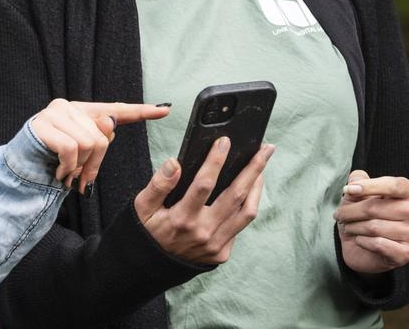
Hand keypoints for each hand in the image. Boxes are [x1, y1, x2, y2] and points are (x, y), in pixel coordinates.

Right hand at [29, 99, 169, 193]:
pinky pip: (71, 149)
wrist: (21, 170)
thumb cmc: (53, 162)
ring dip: (79, 167)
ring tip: (67, 174)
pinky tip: (59, 171)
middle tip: (81, 178)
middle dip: (94, 164)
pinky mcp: (42, 124)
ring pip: (88, 143)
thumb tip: (109, 126)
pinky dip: (68, 166)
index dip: (141, 111)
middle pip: (102, 136)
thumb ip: (98, 140)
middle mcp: (69, 107)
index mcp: (83, 112)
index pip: (116, 110)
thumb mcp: (82, 154)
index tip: (165, 110)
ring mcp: (54, 113)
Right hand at [131, 138, 274, 263]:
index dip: (216, 161)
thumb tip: (174, 163)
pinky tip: (247, 192)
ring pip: (246, 212)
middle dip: (253, 169)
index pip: (204, 184)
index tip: (224, 142)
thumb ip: (159, 184)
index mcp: (182, 218)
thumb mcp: (143, 206)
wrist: (151, 265)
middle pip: (236, 195)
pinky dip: (246, 206)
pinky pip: (240, 227)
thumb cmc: (147, 230)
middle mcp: (202, 232)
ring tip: (261, 168)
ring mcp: (215, 244)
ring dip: (257, 188)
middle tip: (265, 149)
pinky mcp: (222, 253)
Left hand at [334, 170, 408, 274]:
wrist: (359, 246)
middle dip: (351, 211)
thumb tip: (357, 178)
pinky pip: (379, 244)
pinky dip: (362, 241)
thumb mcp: (355, 194)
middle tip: (339, 215)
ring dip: (354, 227)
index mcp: (407, 192)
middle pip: (377, 207)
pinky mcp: (406, 253)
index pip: (394, 185)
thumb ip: (357, 180)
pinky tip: (359, 240)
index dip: (369, 186)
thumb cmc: (360, 215)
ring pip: (375, 227)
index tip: (347, 190)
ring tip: (348, 227)